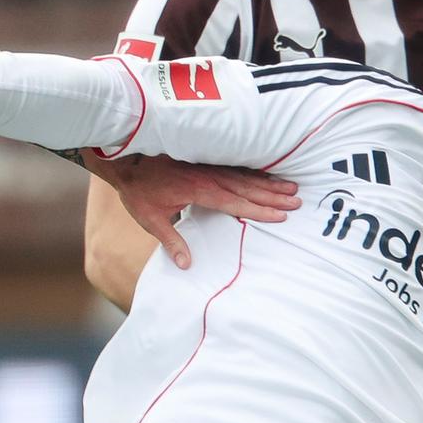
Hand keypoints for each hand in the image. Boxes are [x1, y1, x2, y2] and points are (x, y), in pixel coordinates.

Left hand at [83, 149, 300, 269]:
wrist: (125, 156)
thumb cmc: (137, 189)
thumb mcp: (149, 219)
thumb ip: (171, 241)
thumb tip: (187, 266)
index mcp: (199, 191)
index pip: (236, 203)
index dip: (259, 211)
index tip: (280, 216)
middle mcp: (209, 177)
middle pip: (248, 188)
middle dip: (273, 196)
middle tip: (297, 201)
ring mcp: (209, 166)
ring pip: (246, 176)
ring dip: (269, 183)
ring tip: (292, 188)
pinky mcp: (206, 159)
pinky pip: (236, 166)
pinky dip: (255, 171)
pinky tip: (269, 174)